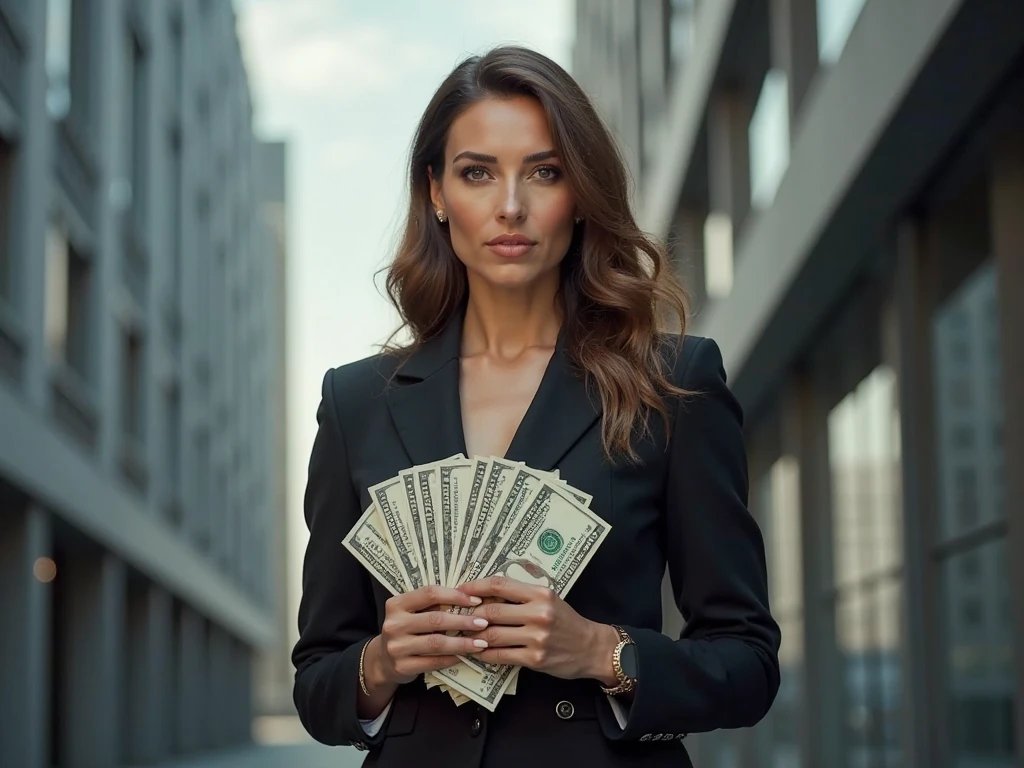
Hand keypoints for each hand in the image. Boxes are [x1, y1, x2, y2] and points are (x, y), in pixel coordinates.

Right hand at [366, 585, 490, 687]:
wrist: (383, 660)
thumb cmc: (406, 629)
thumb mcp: (412, 612)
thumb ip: (432, 604)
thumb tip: (470, 597)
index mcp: (396, 604)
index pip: (429, 593)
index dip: (455, 595)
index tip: (476, 600)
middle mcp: (394, 624)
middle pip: (435, 619)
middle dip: (463, 621)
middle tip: (483, 623)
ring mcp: (396, 647)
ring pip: (436, 643)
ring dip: (462, 642)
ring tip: (481, 642)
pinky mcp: (402, 666)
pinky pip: (433, 662)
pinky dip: (452, 658)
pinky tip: (465, 656)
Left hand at [457, 575, 619, 683]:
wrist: (591, 648)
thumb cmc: (566, 621)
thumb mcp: (548, 599)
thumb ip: (521, 595)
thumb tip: (484, 594)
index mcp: (541, 593)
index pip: (500, 584)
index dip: (475, 586)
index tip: (460, 590)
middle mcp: (539, 613)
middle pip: (491, 611)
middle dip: (470, 615)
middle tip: (457, 616)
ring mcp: (537, 638)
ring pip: (492, 635)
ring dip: (472, 636)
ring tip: (462, 635)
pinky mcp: (534, 658)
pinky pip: (500, 655)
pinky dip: (484, 653)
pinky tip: (477, 651)